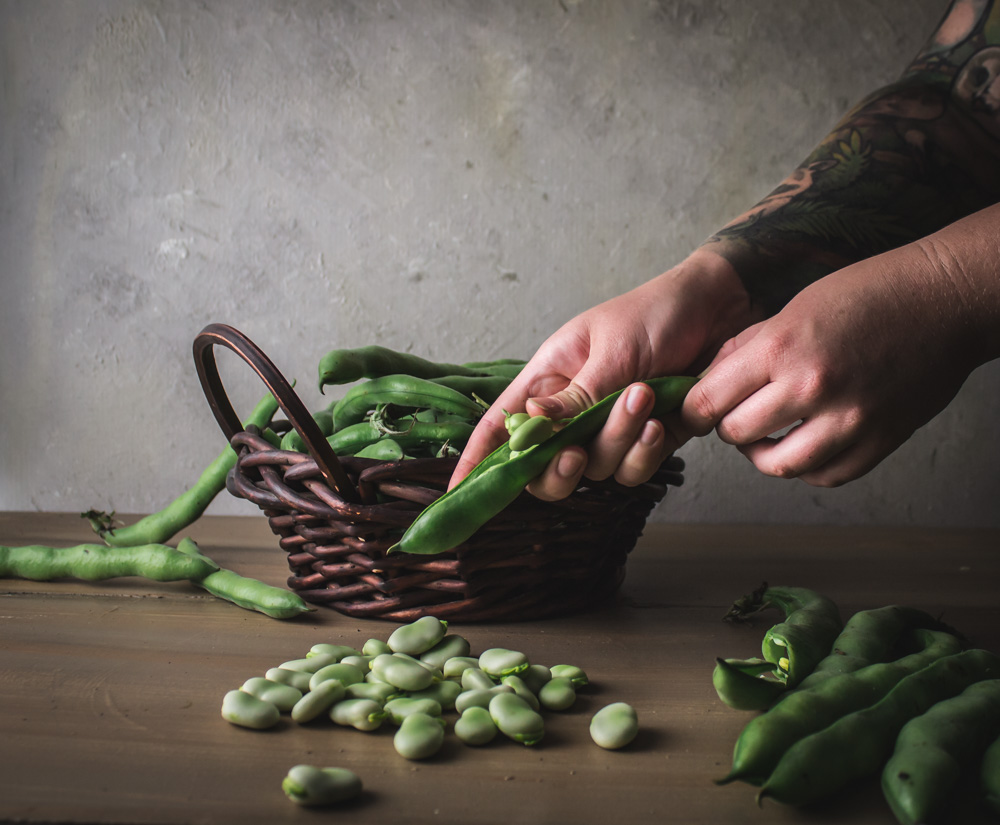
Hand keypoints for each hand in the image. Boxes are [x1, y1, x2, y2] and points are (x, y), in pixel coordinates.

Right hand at [450, 250, 754, 497]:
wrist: (720, 310)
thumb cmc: (655, 313)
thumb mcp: (610, 350)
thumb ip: (575, 395)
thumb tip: (530, 424)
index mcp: (549, 378)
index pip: (501, 424)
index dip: (477, 459)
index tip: (457, 492)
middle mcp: (571, 409)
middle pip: (542, 466)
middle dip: (557, 468)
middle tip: (575, 450)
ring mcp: (607, 428)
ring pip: (593, 468)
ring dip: (616, 441)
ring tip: (643, 397)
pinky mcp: (644, 440)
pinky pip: (633, 469)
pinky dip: (645, 452)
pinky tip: (662, 422)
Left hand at [681, 229, 991, 485]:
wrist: (944, 300)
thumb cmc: (867, 294)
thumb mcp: (792, 307)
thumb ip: (748, 349)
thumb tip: (708, 382)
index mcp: (781, 348)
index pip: (709, 400)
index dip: (694, 409)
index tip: (696, 409)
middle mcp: (811, 387)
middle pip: (737, 434)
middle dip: (727, 428)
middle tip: (733, 417)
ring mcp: (848, 419)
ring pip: (778, 465)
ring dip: (762, 454)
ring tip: (765, 438)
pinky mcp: (879, 440)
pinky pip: (825, 475)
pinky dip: (807, 467)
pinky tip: (804, 445)